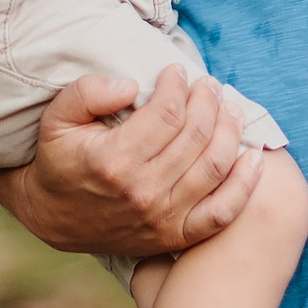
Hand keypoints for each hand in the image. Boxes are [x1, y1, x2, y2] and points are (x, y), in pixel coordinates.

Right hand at [0, 65, 264, 258]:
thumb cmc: (60, 160)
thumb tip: (131, 85)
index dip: (177, 85)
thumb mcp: (57, 119)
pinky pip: (223, 212)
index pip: (166, 113)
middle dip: (208, 101)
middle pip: (196, 135)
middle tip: (208, 85)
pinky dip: (245, 184)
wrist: (53, 217)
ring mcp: (163, 218)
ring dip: (230, 130)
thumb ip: (87, 93)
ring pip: (215, 166)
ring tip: (228, 107)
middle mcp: (143, 192)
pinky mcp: (176, 236)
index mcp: (114, 161)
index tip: (177, 72)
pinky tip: (254, 157)